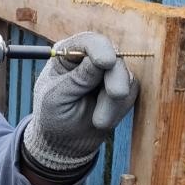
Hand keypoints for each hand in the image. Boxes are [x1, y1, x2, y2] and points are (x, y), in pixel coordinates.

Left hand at [23, 32, 139, 173]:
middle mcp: (90, 59)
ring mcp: (108, 73)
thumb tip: (101, 61)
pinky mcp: (122, 88)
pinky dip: (119, 110)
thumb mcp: (57, 98)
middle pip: (114, 56)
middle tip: (115, 95)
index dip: (100, 49)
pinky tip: (102, 121)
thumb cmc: (53, 117)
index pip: (88, 42)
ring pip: (126, 77)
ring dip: (114, 102)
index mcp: (68, 55)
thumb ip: (78, 79)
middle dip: (115, 78)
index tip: (106, 62)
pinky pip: (132, 93)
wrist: (65, 143)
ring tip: (98, 121)